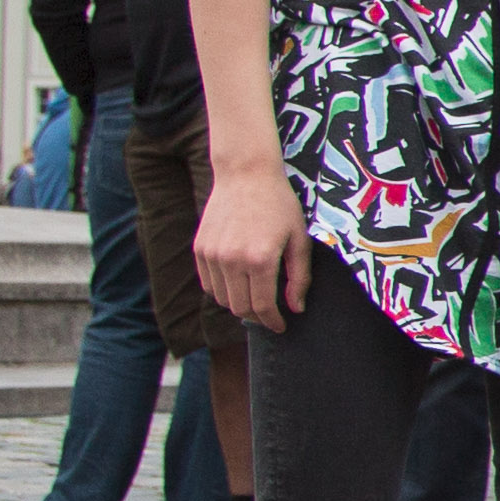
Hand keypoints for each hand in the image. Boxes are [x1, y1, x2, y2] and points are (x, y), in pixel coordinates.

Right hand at [194, 156, 311, 331]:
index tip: (281, 326)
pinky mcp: (200, 249)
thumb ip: (299, 277)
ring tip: (255, 301)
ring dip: (239, 306)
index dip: (272, 321)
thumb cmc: (279, 205)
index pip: (262, 306)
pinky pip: (209, 283)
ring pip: (222, 299)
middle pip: (240, 307)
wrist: (246, 175)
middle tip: (269, 317)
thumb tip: (296, 308)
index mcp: (259, 259)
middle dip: (257, 318)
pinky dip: (223, 292)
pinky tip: (238, 286)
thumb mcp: (299, 239)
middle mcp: (231, 259)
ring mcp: (212, 254)